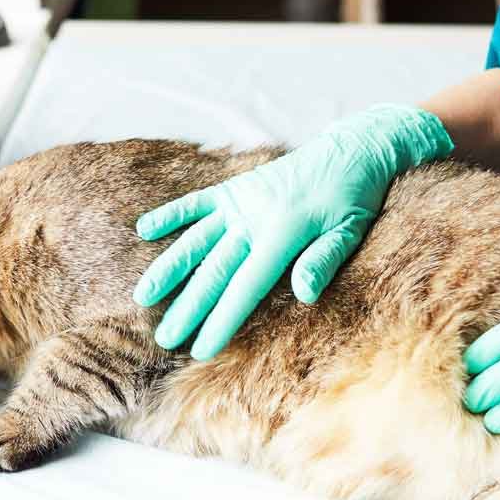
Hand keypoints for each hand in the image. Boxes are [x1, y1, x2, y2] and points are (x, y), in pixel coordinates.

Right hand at [133, 105, 451, 358]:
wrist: (354, 149)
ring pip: (197, 238)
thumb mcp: (352, 231)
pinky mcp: (236, 186)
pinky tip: (145, 230)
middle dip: (188, 307)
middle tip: (165, 339)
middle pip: (215, 270)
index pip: (247, 287)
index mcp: (285, 233)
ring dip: (169, 267)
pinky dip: (172, 213)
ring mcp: (242, 200)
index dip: (222, 320)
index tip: (201, 350)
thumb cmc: (357, 198)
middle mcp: (256, 216)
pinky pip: (198, 201)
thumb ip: (325, 260)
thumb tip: (305, 294)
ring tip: (143, 296)